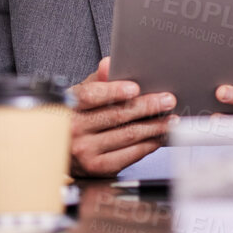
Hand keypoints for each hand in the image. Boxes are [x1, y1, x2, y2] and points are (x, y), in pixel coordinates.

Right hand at [69, 57, 176, 176]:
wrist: (62, 152)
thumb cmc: (76, 118)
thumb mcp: (80, 95)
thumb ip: (97, 79)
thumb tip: (109, 64)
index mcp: (69, 106)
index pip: (90, 96)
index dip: (113, 91)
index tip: (135, 88)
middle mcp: (74, 130)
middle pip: (115, 115)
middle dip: (146, 106)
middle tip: (167, 100)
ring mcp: (85, 151)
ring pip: (127, 135)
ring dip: (154, 127)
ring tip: (170, 119)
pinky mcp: (98, 168)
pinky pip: (129, 155)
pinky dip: (148, 145)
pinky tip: (158, 136)